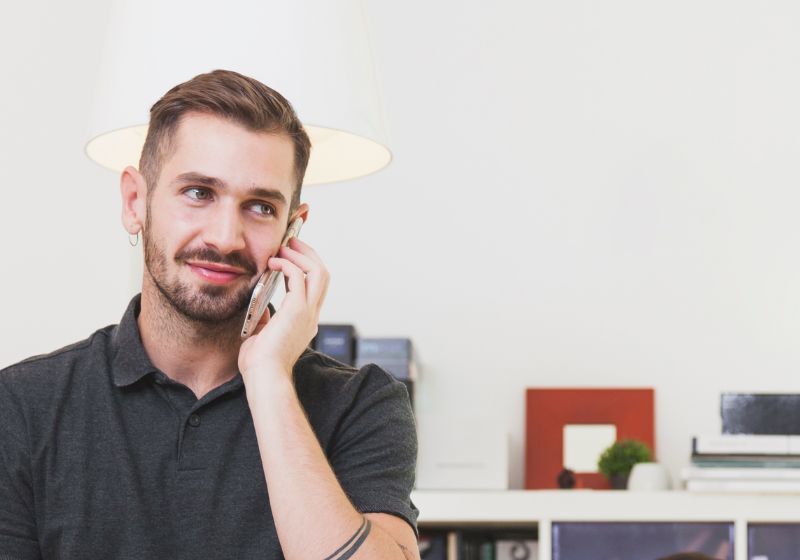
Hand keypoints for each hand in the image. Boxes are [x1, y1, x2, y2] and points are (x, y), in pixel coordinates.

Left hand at [238, 237, 328, 380]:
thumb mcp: (262, 336)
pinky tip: (272, 262)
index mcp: (306, 321)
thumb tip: (262, 308)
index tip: (289, 255)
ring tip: (284, 246)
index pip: (314, 287)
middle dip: (309, 254)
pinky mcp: (298, 309)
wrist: (264, 376)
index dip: (304, 267)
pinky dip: (286, 264)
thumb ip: (266, 320)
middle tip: (291, 242)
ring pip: (318, 272)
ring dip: (301, 255)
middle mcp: (312, 314)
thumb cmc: (260, 363)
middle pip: (322, 274)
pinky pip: (298, 276)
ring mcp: (308, 311)